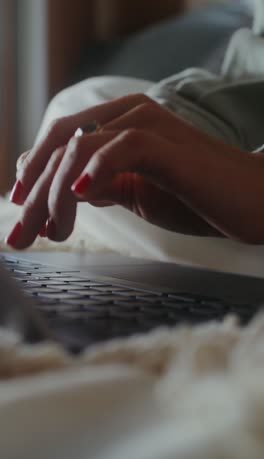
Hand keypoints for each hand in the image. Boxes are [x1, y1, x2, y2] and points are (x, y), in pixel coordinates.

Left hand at [6, 94, 263, 248]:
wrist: (252, 202)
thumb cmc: (199, 198)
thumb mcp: (138, 193)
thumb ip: (104, 185)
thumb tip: (68, 190)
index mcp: (120, 123)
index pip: (61, 142)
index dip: (34, 175)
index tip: (22, 213)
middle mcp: (130, 115)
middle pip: (61, 146)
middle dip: (34, 193)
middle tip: (19, 235)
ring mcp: (151, 126)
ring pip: (81, 148)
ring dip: (56, 193)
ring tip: (51, 230)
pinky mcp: (169, 146)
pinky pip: (124, 147)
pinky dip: (96, 170)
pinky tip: (80, 198)